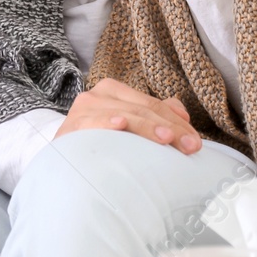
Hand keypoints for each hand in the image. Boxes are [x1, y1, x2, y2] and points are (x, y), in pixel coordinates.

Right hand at [56, 76, 202, 153]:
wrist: (60, 165)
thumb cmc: (97, 146)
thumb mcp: (128, 129)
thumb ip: (154, 116)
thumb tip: (182, 113)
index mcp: (115, 91)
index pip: (154, 105)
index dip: (178, 122)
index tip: (196, 143)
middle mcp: (99, 94)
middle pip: (144, 109)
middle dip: (171, 128)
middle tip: (191, 147)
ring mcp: (84, 109)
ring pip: (126, 115)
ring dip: (148, 127)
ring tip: (168, 139)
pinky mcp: (71, 127)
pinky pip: (92, 122)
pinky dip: (107, 122)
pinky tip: (120, 124)